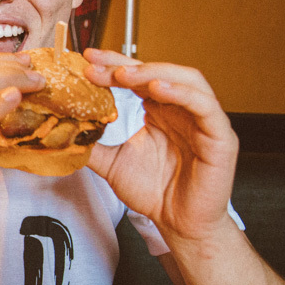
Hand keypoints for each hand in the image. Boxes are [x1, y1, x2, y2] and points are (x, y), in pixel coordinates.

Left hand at [83, 48, 238, 241]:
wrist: (178, 224)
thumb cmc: (154, 193)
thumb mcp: (113, 164)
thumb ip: (93, 144)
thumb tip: (64, 130)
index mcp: (160, 111)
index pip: (138, 78)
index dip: (113, 66)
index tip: (87, 60)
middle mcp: (183, 109)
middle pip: (159, 72)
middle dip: (126, 66)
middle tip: (97, 66)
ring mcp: (204, 120)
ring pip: (187, 80)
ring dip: (154, 73)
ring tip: (124, 74)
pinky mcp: (220, 136)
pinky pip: (205, 107)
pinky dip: (183, 94)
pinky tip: (158, 90)